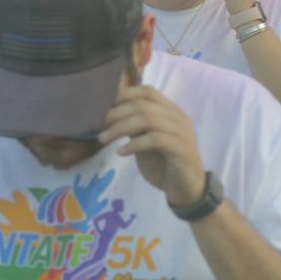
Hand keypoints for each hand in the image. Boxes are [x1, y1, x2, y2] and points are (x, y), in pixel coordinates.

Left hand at [97, 85, 205, 207]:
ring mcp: (182, 132)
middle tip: (95, 125)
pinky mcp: (182, 149)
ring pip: (148, 119)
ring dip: (120, 128)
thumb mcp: (143, 140)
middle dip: (115, 113)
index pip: (146, 91)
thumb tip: (105, 113)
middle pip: (143, 104)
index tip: (99, 107)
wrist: (185, 189)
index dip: (122, 95)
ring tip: (102, 139)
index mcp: (170, 110)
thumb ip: (132, 124)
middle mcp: (178, 117)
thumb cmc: (162, 163)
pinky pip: (155, 139)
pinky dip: (134, 144)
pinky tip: (120, 152)